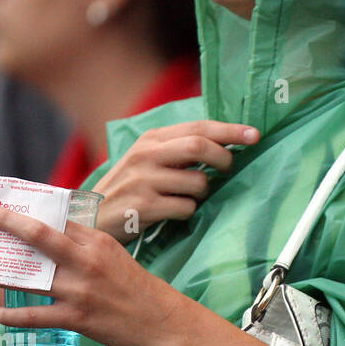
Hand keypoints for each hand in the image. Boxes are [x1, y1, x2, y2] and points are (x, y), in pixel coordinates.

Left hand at [0, 205, 187, 345]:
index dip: (33, 211)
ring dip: (2, 274)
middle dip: (10, 224)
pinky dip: (12, 315)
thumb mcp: (117, 256)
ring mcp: (80, 290)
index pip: (60, 220)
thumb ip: (87, 246)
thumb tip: (53, 238)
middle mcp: (87, 262)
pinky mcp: (76, 318)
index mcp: (99, 242)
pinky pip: (34, 316)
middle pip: (40, 237)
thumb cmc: (139, 288)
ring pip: (30, 278)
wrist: (162, 321)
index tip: (11, 206)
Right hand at [92, 120, 258, 242]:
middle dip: (224, 158)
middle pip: (199, 147)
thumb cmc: (130, 188)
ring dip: (203, 192)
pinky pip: (187, 207)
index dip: (230, 131)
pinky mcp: (143, 206)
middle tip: (229, 169)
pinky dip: (190, 211)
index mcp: (152, 139)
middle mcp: (146, 155)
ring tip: (189, 196)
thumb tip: (226, 144)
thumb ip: (179, 149)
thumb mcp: (149, 160)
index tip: (255, 135)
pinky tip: (174, 212)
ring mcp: (143, 180)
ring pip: (198, 182)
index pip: (198, 127)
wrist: (89, 218)